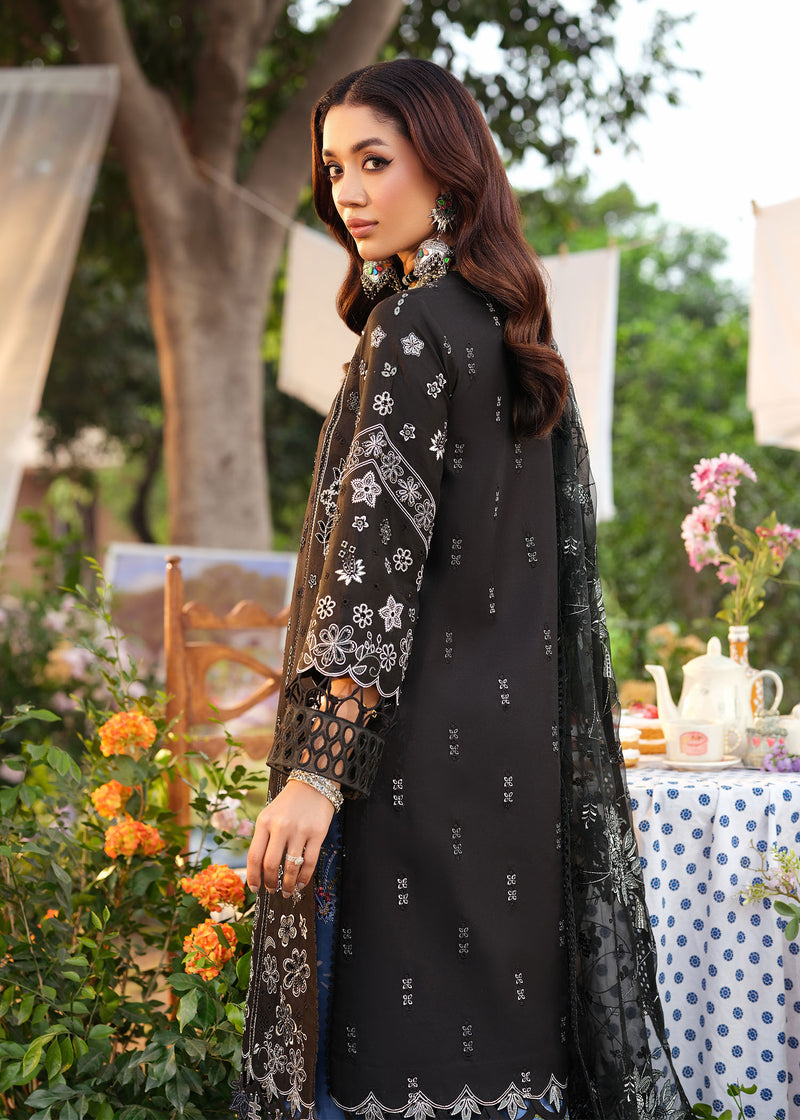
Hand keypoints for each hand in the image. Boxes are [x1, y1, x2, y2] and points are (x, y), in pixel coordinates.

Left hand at [246, 779, 334, 896]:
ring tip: (287, 891)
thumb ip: (263, 838)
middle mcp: (280, 826)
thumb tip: (259, 869)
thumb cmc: (288, 803)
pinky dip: (304, 877)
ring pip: (291, 866)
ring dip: (288, 884)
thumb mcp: (269, 815)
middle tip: (271, 890)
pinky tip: (300, 883)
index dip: (253, 876)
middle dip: (269, 882)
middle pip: (270, 864)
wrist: (313, 783)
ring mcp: (300, 830)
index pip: (254, 855)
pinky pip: (309, 862)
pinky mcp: (317, 833)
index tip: (254, 887)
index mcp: (264, 822)